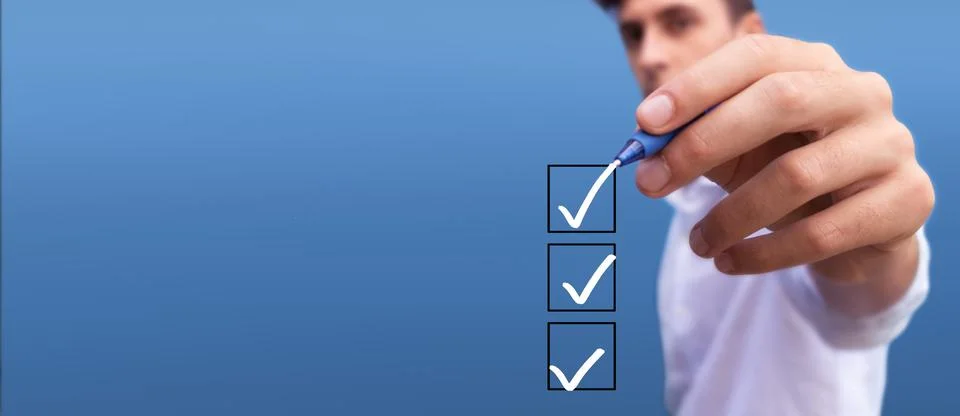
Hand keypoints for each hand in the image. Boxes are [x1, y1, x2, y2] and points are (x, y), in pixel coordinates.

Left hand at [633, 34, 933, 282]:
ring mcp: (890, 144)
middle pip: (780, 100)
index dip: (697, 85)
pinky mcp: (906, 200)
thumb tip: (644, 153)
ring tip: (697, 243)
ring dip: (730, 216)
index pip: (755, 56)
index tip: (645, 122)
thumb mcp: (736, 151)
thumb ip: (695, 140)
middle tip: (649, 183)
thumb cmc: (783, 173)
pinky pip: (822, 233)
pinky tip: (729, 262)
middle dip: (704, 143)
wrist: (854, 231)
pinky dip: (763, 254)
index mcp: (815, 64)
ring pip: (796, 175)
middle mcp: (860, 93)